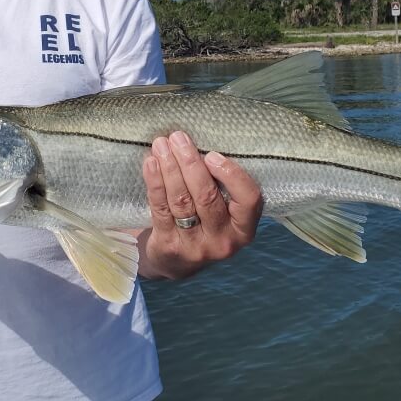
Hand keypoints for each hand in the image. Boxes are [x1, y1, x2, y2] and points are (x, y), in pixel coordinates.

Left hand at [137, 130, 262, 279]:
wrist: (174, 262)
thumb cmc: (203, 223)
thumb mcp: (223, 211)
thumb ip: (222, 185)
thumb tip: (201, 144)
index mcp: (243, 229)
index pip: (249, 200)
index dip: (232, 175)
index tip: (212, 154)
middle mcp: (222, 241)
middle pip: (207, 196)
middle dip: (191, 163)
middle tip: (178, 138)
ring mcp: (194, 246)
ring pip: (182, 200)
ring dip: (170, 168)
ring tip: (161, 145)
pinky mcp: (168, 245)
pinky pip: (160, 208)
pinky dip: (155, 182)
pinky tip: (151, 163)